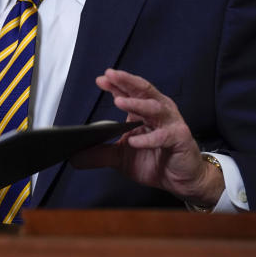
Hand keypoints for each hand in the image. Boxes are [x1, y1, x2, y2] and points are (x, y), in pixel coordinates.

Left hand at [71, 68, 223, 206]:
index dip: (115, 84)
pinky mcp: (179, 139)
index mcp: (144, 111)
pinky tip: (134, 141)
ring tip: (120, 102)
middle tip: (110, 76)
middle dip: (126, 82)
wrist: (181, 180)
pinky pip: (163, 136)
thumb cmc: (154, 161)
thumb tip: (74, 157)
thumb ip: (99, 154)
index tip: (100, 79)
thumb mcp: (121, 157)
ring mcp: (170, 123)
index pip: (129, 92)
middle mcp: (158, 111)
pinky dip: (148, 138)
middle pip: (143, 91)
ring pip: (154, 108)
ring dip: (137, 104)